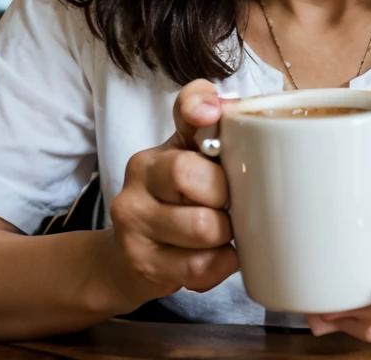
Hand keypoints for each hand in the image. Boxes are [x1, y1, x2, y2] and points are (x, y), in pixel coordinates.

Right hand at [101, 79, 239, 309]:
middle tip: (229, 207)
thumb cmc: (177, 209)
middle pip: (189, 173)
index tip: (211, 114)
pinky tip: (214, 258)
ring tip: (221, 235)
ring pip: (202, 226)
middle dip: (224, 196)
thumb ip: (222, 143)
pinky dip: (219, 266)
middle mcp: (140, 176)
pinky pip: (199, 266)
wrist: (126, 260)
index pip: (182, 111)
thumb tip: (244, 114)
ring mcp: (134, 219)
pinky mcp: (141, 261)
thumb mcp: (196, 171)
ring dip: (225, 236)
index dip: (198, 105)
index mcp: (162, 148)